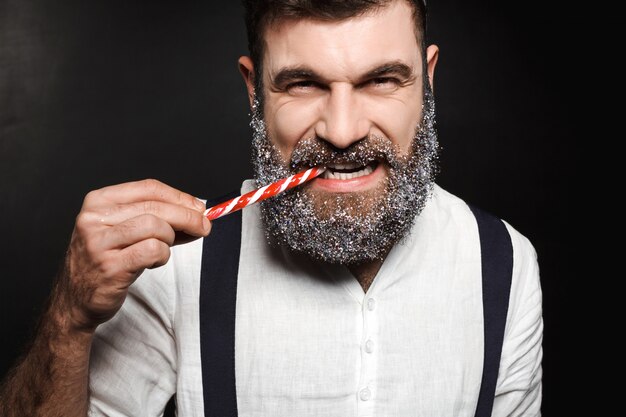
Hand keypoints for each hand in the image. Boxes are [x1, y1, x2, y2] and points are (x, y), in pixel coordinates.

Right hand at [57, 179, 209, 331]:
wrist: (76, 300)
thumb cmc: (106, 261)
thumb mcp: (125, 230)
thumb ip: (156, 218)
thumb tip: (196, 213)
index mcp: (99, 201)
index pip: (148, 188)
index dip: (179, 196)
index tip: (198, 207)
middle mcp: (95, 218)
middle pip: (155, 207)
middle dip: (187, 216)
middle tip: (204, 226)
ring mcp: (99, 242)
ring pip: (155, 226)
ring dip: (170, 238)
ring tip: (163, 248)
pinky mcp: (110, 266)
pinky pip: (153, 250)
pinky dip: (163, 255)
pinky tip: (155, 261)